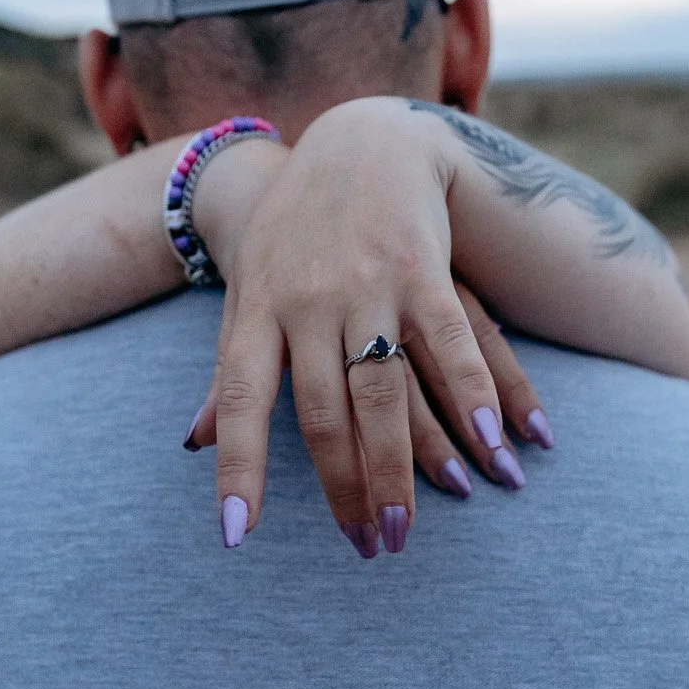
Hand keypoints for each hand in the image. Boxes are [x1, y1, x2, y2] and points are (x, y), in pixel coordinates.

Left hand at [187, 98, 553, 552]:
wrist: (361, 139)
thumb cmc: (296, 229)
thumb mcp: (250, 290)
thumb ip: (229, 370)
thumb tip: (194, 446)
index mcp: (257, 311)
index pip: (239, 401)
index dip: (237, 468)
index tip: (236, 533)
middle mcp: (309, 301)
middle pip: (324, 414)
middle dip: (346, 489)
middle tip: (367, 549)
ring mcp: (369, 285)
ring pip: (385, 393)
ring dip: (402, 469)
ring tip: (409, 528)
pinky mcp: (425, 268)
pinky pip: (450, 342)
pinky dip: (474, 395)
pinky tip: (494, 444)